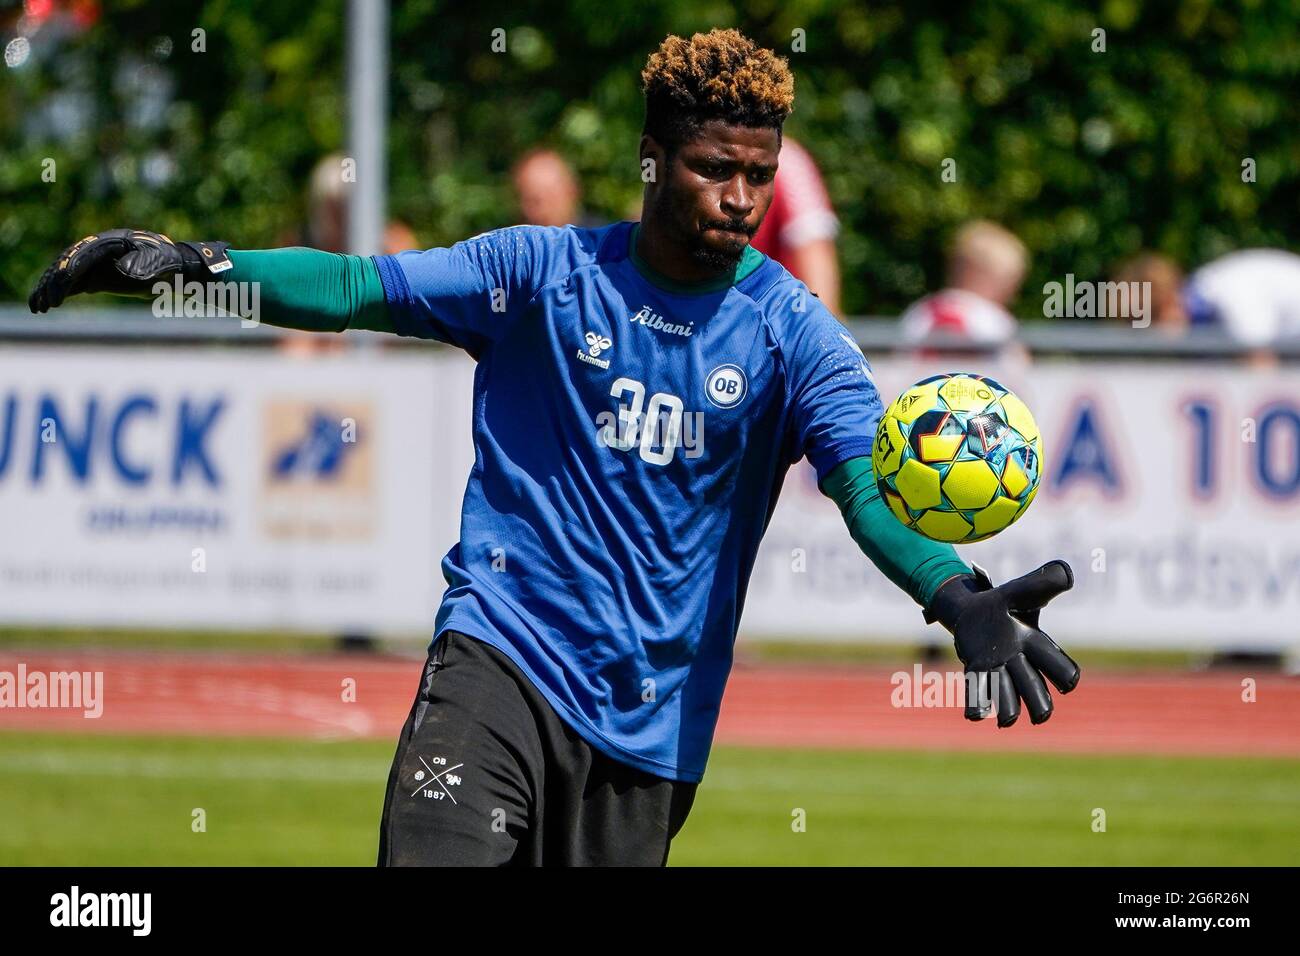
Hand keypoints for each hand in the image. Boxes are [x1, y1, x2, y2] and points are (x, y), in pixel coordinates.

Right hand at [28, 229, 230, 313]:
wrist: (177, 268)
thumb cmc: (169, 262)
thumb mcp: (159, 261)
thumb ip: (143, 264)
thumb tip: (123, 270)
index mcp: (110, 242)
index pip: (81, 257)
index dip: (67, 274)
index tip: (58, 291)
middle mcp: (98, 250)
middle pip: (68, 264)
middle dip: (53, 283)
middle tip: (42, 303)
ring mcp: (97, 263)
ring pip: (68, 274)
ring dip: (51, 289)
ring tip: (38, 307)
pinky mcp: (99, 276)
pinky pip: (75, 283)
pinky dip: (61, 292)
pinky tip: (48, 305)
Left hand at [924, 560, 1079, 726]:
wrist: (971, 606)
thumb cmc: (1003, 602)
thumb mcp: (1022, 590)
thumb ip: (1043, 583)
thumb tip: (1068, 575)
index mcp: (1036, 644)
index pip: (1060, 667)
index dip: (1066, 676)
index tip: (1067, 683)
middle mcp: (1020, 662)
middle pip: (1035, 690)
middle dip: (1040, 705)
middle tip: (1040, 717)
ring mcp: (997, 669)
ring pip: (1008, 698)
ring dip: (1008, 710)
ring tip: (1005, 721)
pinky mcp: (976, 670)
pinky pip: (977, 693)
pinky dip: (977, 706)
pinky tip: (975, 714)